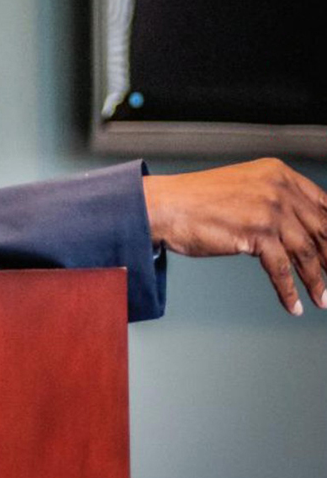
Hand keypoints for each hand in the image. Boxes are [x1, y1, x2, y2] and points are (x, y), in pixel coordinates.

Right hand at [143, 158, 326, 315]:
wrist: (166, 205)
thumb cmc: (198, 200)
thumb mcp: (245, 189)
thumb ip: (275, 201)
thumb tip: (301, 229)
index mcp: (278, 172)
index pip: (323, 203)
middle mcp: (278, 187)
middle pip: (320, 229)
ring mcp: (268, 208)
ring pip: (305, 252)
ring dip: (317, 281)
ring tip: (323, 299)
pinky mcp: (255, 232)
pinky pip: (281, 269)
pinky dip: (289, 291)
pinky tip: (294, 304)